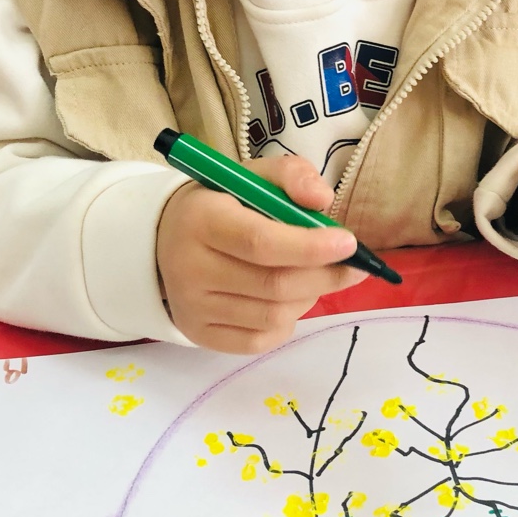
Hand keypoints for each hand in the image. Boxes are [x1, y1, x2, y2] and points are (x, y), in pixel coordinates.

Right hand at [156, 155, 367, 352]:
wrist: (164, 241)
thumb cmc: (221, 205)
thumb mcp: (251, 176)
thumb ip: (291, 176)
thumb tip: (322, 202)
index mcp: (202, 219)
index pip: (260, 242)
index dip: (310, 246)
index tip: (349, 243)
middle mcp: (190, 268)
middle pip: (274, 284)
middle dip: (325, 276)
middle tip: (353, 267)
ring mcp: (193, 307)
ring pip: (273, 315)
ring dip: (309, 296)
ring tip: (314, 277)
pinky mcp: (199, 334)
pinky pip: (260, 340)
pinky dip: (288, 321)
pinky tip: (288, 299)